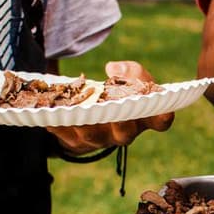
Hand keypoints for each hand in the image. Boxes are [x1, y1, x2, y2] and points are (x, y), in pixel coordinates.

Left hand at [48, 61, 174, 153]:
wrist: (94, 111)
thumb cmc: (121, 92)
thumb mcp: (132, 76)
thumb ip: (131, 71)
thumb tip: (112, 70)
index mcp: (144, 118)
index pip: (161, 121)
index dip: (163, 117)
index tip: (164, 110)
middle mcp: (124, 132)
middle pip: (125, 133)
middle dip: (119, 122)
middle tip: (113, 108)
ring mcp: (101, 139)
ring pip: (93, 135)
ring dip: (84, 121)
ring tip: (74, 109)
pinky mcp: (77, 142)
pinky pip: (67, 136)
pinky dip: (58, 124)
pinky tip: (49, 114)